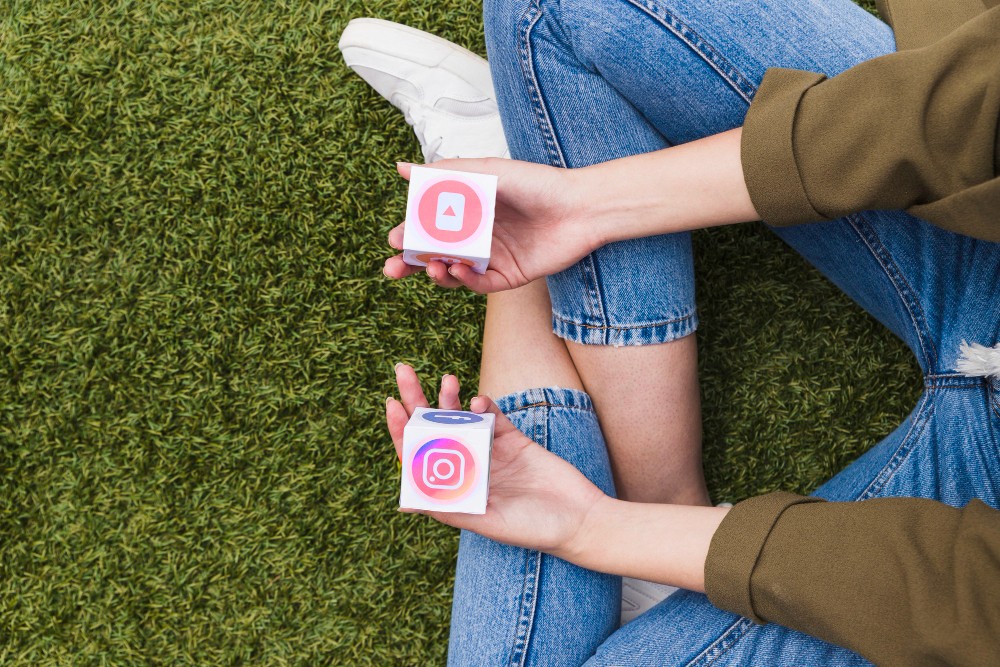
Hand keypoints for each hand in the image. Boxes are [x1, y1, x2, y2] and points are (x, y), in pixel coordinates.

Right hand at [383, 159, 601, 292]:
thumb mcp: (488, 171)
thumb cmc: (537, 183)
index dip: (409, 237)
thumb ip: (445, 172)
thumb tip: (400, 168)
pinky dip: (466, 280)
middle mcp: (477, 237)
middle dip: (412, 264)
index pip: (429, 229)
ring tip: (432, 268)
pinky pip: (480, 284)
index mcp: (468, 212)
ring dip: (436, 274)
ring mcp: (492, 258)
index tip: (393, 239)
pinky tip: (459, 269)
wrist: (581, 207)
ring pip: (454, 273)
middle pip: (435, 255)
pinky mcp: (510, 277)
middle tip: (394, 268)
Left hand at [385, 364, 607, 556]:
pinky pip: (493, 416)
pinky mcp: (514, 439)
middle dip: (417, 400)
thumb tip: (405, 504)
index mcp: (455, 488)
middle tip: (403, 371)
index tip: (392, 405)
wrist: (579, 519)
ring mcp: (491, 452)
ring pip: (461, 419)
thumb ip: (450, 510)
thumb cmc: (532, 529)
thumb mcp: (487, 522)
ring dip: (450, 398)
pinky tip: (478, 403)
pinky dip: (484, 406)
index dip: (403, 431)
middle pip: (434, 429)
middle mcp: (468, 468)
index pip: (419, 456)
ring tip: (447, 380)